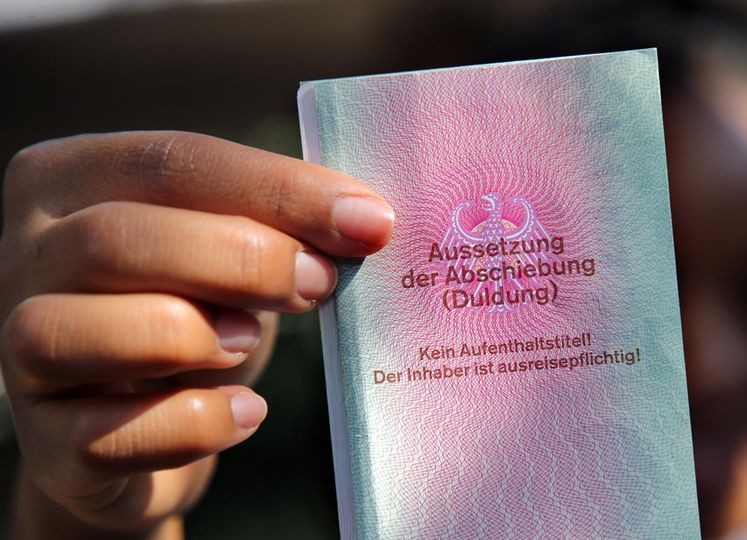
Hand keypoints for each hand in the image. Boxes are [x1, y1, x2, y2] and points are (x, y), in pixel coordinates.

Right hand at [0, 132, 393, 537]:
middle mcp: (24, 256)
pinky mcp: (43, 442)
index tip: (369, 221)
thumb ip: (276, 226)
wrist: (146, 426)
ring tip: (252, 342)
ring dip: (192, 334)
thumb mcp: (228, 251)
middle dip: (243, 259)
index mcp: (70, 180)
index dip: (280, 190)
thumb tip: (365, 222)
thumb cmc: (196, 313)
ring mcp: (16, 352)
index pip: (174, 162)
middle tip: (323, 283)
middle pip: (118, 237)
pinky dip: (192, 423)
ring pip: (79, 328)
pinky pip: (106, 433)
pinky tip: (245, 413)